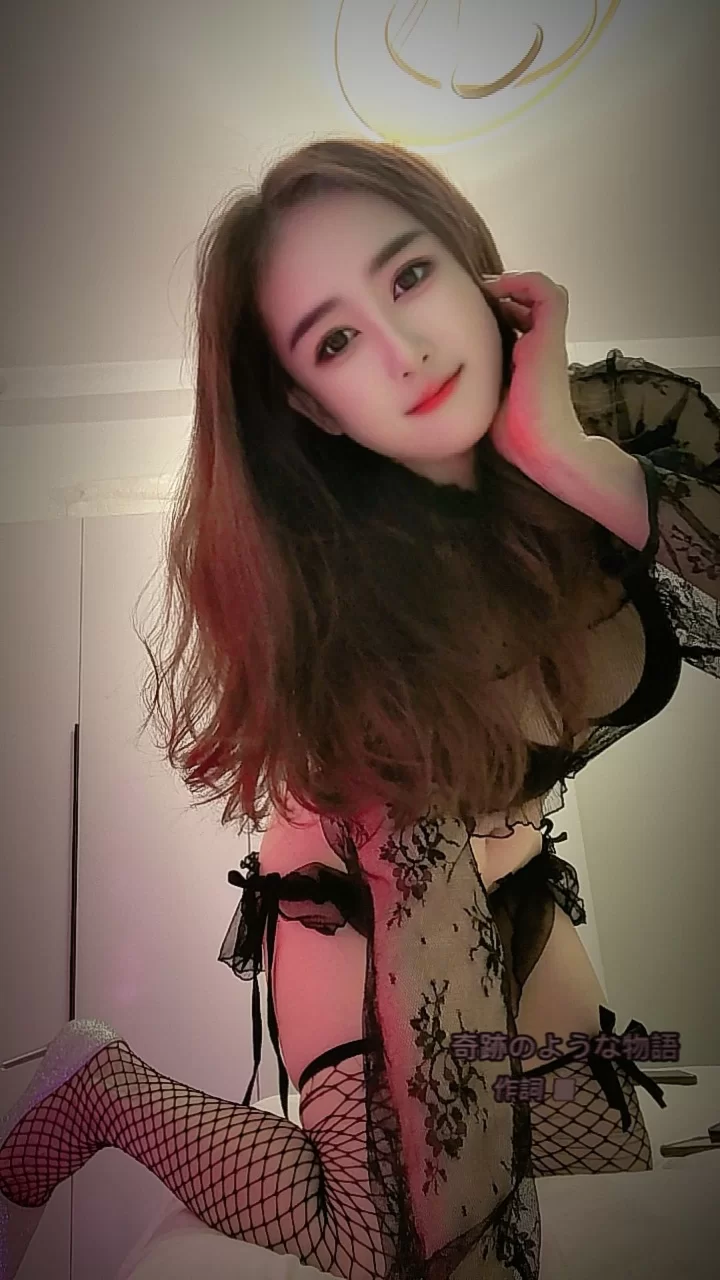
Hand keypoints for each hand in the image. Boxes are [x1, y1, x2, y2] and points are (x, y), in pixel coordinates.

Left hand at [482, 271, 585, 472]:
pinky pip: (545, 292)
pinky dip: (523, 282)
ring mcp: (546, 340)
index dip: (494, 313)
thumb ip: (470, 388)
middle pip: (527, 305)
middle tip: (473, 296)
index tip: (464, 314)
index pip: (514, 325)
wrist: (541, 449)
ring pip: (541, 294)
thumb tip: (434, 387)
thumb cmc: (512, 437)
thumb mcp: (483, 405)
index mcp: (524, 363)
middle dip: (501, 296)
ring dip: (513, 284)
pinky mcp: (551, 335)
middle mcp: (537, 347)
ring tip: (486, 288)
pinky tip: (497, 288)